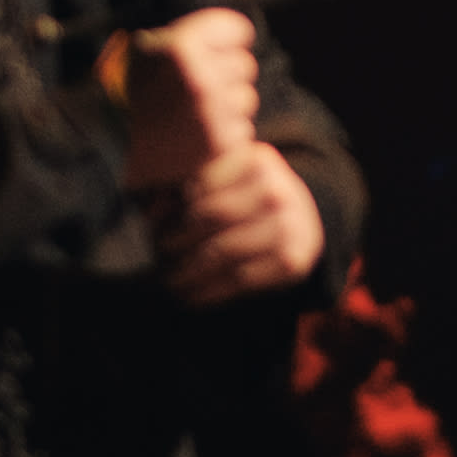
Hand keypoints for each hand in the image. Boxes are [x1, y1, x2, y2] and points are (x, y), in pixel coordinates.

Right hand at [116, 7, 256, 186]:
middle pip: (244, 66)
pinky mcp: (219, 144)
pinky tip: (195, 137)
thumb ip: (187, 38)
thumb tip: (236, 33)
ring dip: (226, 106)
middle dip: (226, 74)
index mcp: (180, 49)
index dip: (228, 39)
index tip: (219, 49)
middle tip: (197, 87)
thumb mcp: (146, 54)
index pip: (237, 30)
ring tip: (191, 114)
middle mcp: (199, 79)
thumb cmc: (127, 97)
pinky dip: (224, 134)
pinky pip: (240, 130)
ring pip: (245, 99)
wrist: (110, 152)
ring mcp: (211, 114)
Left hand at [158, 139, 326, 303]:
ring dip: (187, 271)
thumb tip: (151, 209)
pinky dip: (209, 292)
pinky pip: (239, 280)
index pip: (202, 184)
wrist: (306, 219)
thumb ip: (191, 182)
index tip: (152, 222)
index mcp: (257, 160)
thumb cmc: (251, 196)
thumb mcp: (230, 175)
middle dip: (177, 238)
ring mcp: (288, 227)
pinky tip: (192, 296)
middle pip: (212, 217)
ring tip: (169, 280)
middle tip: (158, 251)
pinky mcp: (291, 261)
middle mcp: (277, 190)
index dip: (172, 205)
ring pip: (222, 252)